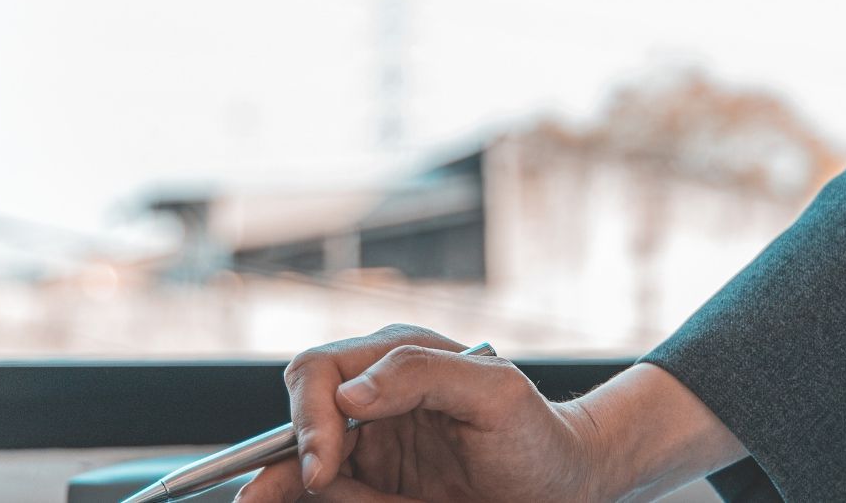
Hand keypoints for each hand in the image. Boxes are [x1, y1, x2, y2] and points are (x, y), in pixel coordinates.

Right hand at [238, 324, 610, 501]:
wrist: (562, 487)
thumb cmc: (537, 435)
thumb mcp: (495, 394)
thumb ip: (422, 375)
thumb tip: (352, 390)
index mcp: (398, 357)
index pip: (319, 373)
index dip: (308, 419)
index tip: (322, 468)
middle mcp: (375, 394)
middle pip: (300, 419)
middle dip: (283, 463)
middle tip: (292, 497)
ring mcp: (373, 440)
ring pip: (304, 464)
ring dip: (291, 488)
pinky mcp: (376, 481)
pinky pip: (333, 492)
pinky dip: (323, 499)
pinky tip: (341, 501)